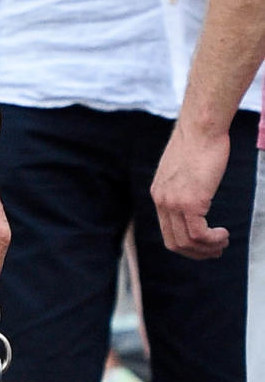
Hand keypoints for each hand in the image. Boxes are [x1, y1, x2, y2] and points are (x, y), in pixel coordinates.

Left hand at [151, 121, 230, 258]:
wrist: (201, 128)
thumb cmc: (199, 143)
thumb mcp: (183, 169)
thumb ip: (183, 186)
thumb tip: (195, 194)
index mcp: (158, 194)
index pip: (167, 231)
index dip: (186, 244)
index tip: (204, 245)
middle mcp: (162, 201)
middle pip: (174, 243)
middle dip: (196, 253)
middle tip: (215, 250)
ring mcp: (174, 203)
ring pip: (187, 242)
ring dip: (208, 248)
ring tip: (223, 242)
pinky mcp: (190, 201)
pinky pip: (199, 234)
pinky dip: (212, 239)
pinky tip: (223, 233)